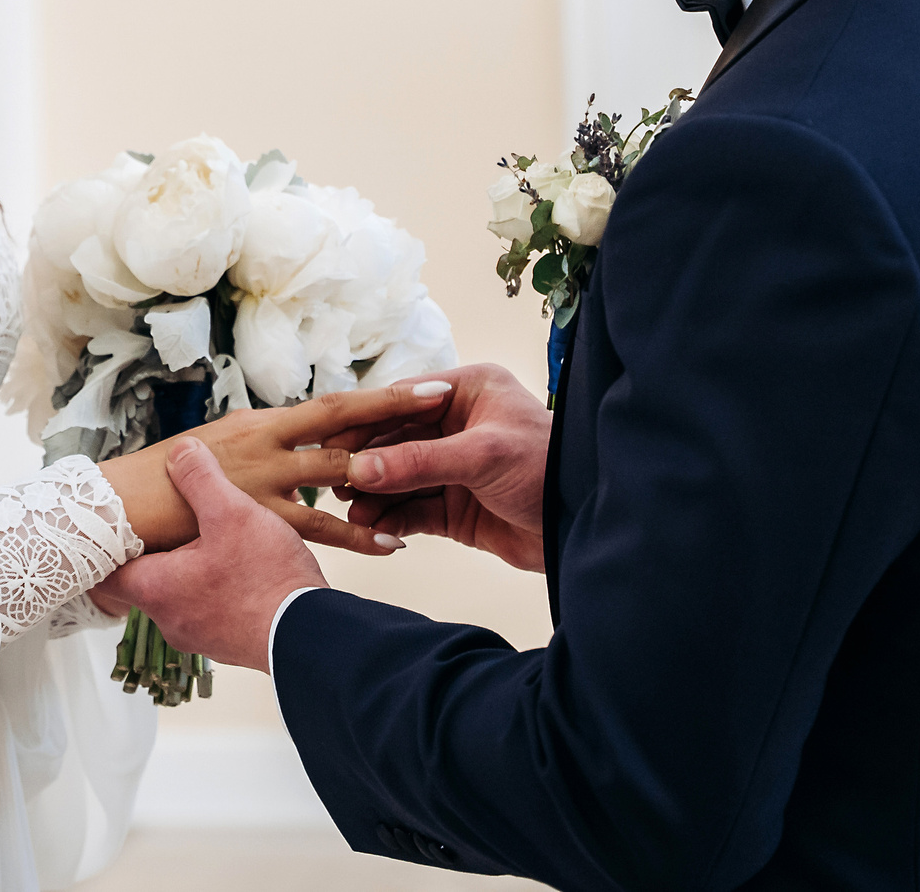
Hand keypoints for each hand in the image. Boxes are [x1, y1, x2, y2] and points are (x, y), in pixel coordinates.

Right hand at [98, 381, 449, 557]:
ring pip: (337, 467)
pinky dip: (356, 534)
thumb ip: (253, 448)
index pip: (328, 405)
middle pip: (342, 416)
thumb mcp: (212, 451)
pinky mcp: (254, 512)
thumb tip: (278, 444)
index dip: (373, 394)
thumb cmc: (160, 481)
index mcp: (259, 422)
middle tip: (441, 392)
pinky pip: (317, 526)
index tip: (415, 383)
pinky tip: (391, 541)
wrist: (118, 504)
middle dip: (394, 406)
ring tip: (435, 465)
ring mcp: (262, 475)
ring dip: (388, 468)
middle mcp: (265, 438)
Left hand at [98, 441, 327, 669]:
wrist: (312, 637)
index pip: (105, 574)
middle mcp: (170, 620)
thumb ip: (200, 478)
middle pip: (145, 580)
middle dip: (160, 549)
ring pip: (181, 595)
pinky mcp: (230, 642)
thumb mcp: (231, 512)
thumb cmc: (266, 580)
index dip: (107, 547)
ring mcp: (200, 636)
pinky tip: (244, 566)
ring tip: (216, 539)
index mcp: (156, 589)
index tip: (116, 526)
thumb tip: (180, 451)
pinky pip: (211, 609)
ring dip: (193, 568)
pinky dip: (218, 587)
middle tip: (173, 521)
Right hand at [333, 363, 551, 571]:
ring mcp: (455, 467)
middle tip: (335, 482)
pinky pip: (414, 508)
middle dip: (367, 464)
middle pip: (395, 441)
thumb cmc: (550, 469)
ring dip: (375, 495)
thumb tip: (361, 470)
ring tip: (351, 512)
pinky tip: (373, 527)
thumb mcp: (483, 456)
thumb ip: (419, 461)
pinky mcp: (456, 506)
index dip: (366, 422)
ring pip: (400, 478)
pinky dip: (393, 517)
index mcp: (469, 391)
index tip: (331, 442)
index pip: (403, 400)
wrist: (587, 527)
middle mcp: (458, 425)